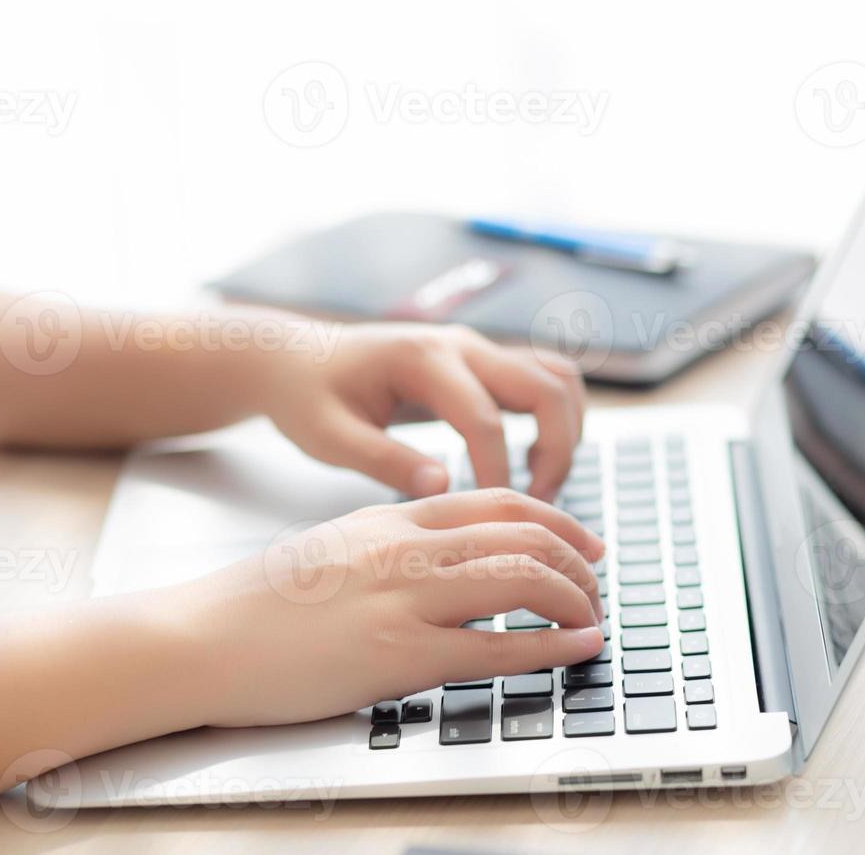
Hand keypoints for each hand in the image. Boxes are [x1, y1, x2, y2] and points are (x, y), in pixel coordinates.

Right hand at [172, 489, 605, 727]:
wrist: (201, 638)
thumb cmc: (259, 602)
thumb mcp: (334, 547)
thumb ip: (391, 542)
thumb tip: (444, 556)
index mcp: (389, 518)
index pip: (495, 502)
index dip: (555, 519)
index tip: (585, 540)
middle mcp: (405, 548)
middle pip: (522, 536)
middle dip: (576, 560)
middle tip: (598, 584)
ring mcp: (403, 599)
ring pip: (521, 580)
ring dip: (574, 598)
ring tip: (594, 617)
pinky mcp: (397, 655)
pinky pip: (497, 647)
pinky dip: (551, 647)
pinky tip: (578, 648)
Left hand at [262, 323, 584, 501]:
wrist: (297, 357)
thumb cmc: (308, 396)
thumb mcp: (328, 436)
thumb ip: (383, 460)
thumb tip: (442, 487)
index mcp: (421, 358)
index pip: (483, 419)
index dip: (497, 474)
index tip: (493, 520)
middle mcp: (460, 343)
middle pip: (544, 388)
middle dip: (555, 451)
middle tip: (538, 506)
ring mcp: (477, 347)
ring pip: (557, 377)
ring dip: (567, 431)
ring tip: (542, 486)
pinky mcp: (482, 360)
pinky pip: (545, 377)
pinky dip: (559, 416)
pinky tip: (535, 460)